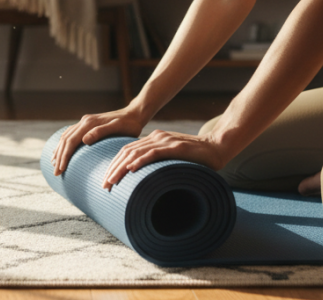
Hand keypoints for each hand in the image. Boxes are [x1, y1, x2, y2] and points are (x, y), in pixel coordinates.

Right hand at [51, 108, 145, 175]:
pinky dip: (64, 144)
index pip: (71, 141)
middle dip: (59, 157)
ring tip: (54, 163)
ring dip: (59, 150)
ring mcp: (85, 122)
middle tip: (56, 173)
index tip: (60, 170)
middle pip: (66, 140)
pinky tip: (62, 150)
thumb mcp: (117, 127)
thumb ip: (100, 132)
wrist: (134, 114)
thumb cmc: (128, 124)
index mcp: (89, 123)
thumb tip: (84, 140)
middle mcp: (84, 121)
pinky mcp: (88, 124)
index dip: (64, 156)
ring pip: (66, 136)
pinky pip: (71, 134)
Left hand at [101, 128, 225, 189]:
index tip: (107, 180)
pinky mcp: (175, 147)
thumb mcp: (172, 160)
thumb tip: (146, 183)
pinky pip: (154, 153)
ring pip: (136, 152)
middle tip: (105, 185)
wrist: (218, 147)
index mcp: (153, 139)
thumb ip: (160, 165)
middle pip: (126, 152)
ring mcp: (165, 141)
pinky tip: (132, 169)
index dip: (114, 165)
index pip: (127, 151)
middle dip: (113, 169)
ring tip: (112, 180)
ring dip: (122, 167)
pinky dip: (141, 161)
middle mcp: (156, 137)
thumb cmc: (196, 158)